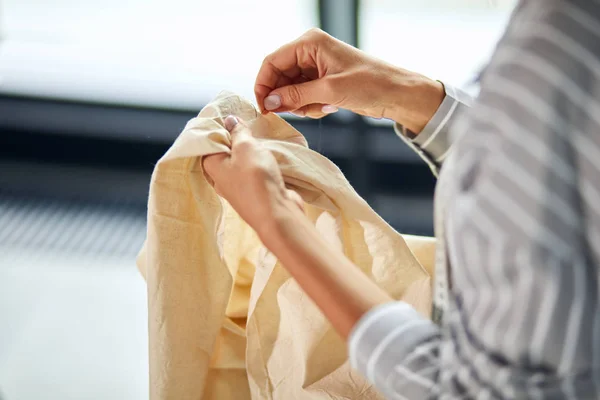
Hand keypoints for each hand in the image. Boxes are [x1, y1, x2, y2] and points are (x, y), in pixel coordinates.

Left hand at [202, 116, 303, 236]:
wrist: (276, 214)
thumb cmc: (256, 179)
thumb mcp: (246, 147)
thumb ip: (238, 131)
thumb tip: (230, 120)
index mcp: (212, 166)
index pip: (208, 141)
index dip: (219, 127)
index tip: (231, 115)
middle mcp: (221, 179)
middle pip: (225, 152)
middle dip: (237, 138)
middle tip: (248, 124)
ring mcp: (238, 188)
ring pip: (241, 163)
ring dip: (251, 151)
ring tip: (261, 138)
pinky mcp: (254, 193)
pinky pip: (254, 173)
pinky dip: (260, 163)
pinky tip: (269, 156)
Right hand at [255, 28, 443, 132]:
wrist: (397, 94)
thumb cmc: (370, 84)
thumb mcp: (329, 91)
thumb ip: (296, 95)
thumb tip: (269, 102)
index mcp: (310, 43)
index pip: (272, 62)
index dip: (264, 85)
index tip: (264, 108)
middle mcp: (310, 51)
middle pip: (280, 76)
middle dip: (286, 97)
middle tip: (297, 112)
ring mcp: (316, 67)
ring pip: (291, 89)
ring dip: (301, 104)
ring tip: (322, 107)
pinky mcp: (323, 81)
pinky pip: (303, 95)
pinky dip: (310, 106)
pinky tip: (329, 107)